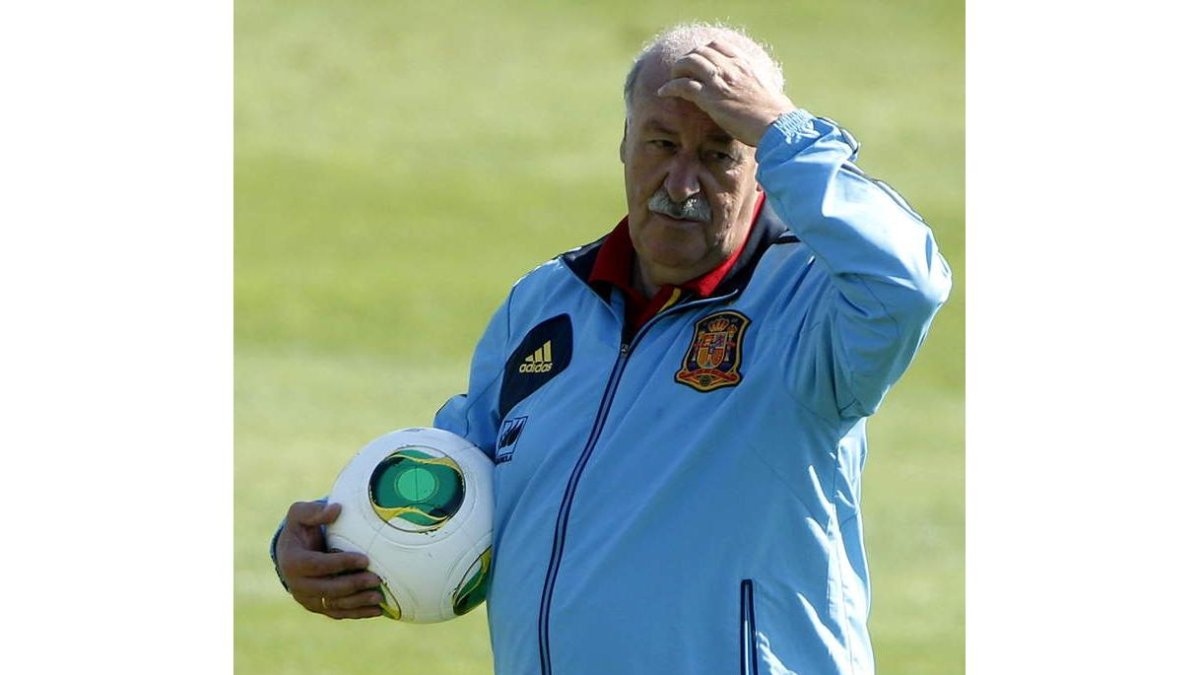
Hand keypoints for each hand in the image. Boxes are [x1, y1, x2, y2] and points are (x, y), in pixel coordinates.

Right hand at [275, 500, 384, 618]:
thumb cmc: (300, 529)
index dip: (342, 563)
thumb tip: (336, 509)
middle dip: (353, 585)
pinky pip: (338, 613)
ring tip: (379, 597)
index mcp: (293, 562)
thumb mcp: (300, 514)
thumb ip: (314, 511)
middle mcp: (297, 585)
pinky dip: (357, 613)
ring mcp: (307, 599)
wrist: (292, 552)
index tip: (365, 559)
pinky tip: (377, 610)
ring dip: (358, 603)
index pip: (318, 566)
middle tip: (376, 579)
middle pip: (327, 589)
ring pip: (334, 605)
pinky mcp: (318, 607)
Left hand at [656, 40, 796, 146]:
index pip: (717, 45)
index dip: (703, 51)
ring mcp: (719, 81)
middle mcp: (730, 68)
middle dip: (687, 59)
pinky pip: (682, 85)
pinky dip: (670, 87)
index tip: (698, 61)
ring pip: (688, 62)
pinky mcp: (710, 98)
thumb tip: (757, 95)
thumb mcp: (767, 92)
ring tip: (672, 79)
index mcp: (744, 64)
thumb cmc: (774, 115)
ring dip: (676, 69)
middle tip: (681, 71)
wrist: (775, 124)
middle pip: (699, 51)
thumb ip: (755, 87)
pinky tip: (664, 92)